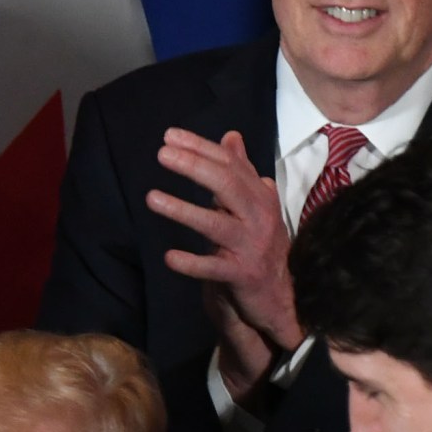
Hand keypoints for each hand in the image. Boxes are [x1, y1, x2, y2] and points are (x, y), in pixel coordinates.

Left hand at [150, 128, 300, 390]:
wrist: (280, 295)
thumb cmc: (260, 244)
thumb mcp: (253, 205)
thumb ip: (241, 172)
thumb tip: (231, 136)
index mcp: (261, 197)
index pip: (230, 164)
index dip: (201, 148)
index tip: (170, 136)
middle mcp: (259, 217)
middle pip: (227, 185)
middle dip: (194, 167)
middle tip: (162, 155)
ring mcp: (251, 247)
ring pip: (215, 224)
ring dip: (182, 210)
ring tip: (151, 198)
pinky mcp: (243, 275)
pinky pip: (214, 268)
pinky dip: (192, 263)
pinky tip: (169, 257)